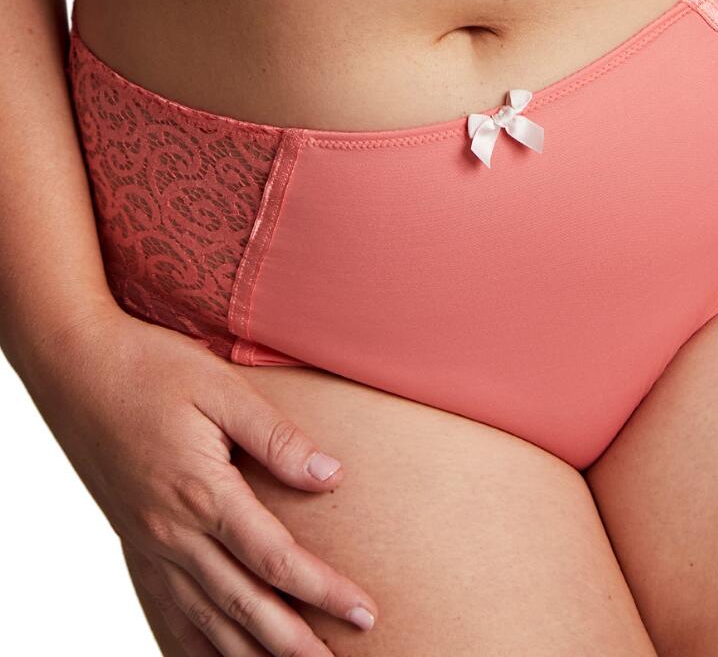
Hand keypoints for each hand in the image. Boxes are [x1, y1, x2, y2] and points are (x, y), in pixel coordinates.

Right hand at [21, 304, 378, 653]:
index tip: (363, 612)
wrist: (76, 369)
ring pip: (206, 620)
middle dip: (295, 641)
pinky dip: (193, 647)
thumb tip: (331, 475)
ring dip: (251, 652)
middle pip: (244, 605)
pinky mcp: (134, 544)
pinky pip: (164, 613)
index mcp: (203, 492)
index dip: (323, 590)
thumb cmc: (152, 367)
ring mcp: (149, 545)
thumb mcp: (221, 387)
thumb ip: (277, 436)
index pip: (275, 559)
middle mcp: (173, 532)